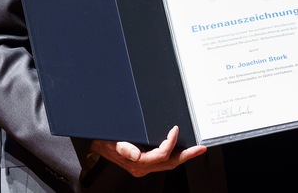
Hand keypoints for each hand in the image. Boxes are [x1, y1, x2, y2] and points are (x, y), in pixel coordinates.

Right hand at [89, 126, 205, 177]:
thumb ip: (124, 148)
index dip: (170, 143)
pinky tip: (181, 150)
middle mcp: (142, 167)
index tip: (175, 129)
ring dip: (183, 156)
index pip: (160, 155)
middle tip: (201, 148)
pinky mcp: (145, 164)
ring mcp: (144, 167)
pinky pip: (163, 162)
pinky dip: (174, 156)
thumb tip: (135, 154)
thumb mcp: (113, 141)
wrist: (95, 144)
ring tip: (196, 149)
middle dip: (187, 155)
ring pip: (169, 164)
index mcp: (136, 163)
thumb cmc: (104, 140)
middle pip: (170, 163)